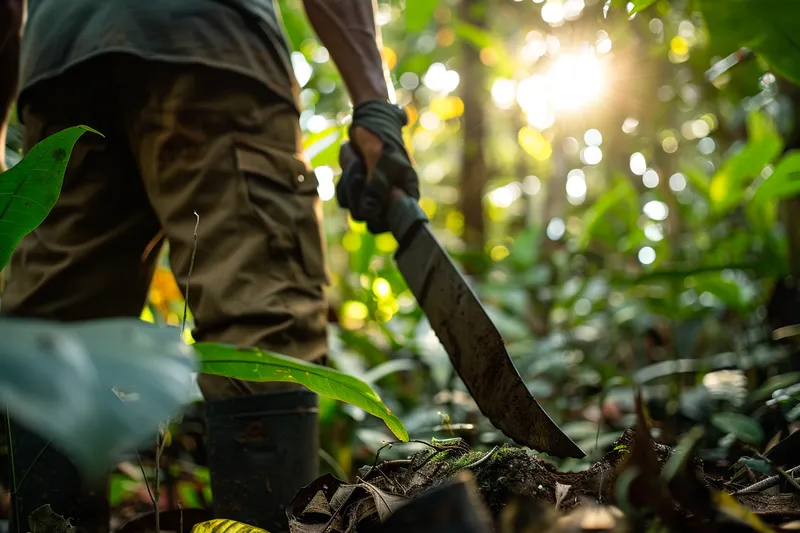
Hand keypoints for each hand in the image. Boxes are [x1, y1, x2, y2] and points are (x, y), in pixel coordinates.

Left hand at [336, 100, 418, 233]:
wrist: (369, 121)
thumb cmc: (382, 139)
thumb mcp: (381, 161)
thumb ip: (376, 187)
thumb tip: (369, 213)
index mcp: (406, 194)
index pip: (395, 222)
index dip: (381, 218)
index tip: (371, 203)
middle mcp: (390, 200)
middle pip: (368, 218)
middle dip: (358, 192)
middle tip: (360, 170)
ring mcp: (372, 197)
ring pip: (353, 208)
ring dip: (349, 182)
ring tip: (358, 160)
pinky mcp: (357, 192)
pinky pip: (344, 197)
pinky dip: (344, 178)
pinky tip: (353, 160)